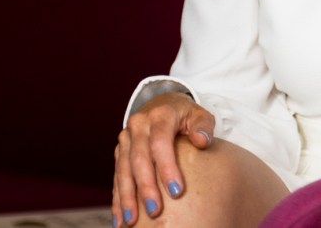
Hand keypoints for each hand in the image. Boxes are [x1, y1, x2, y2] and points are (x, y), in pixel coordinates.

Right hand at [113, 91, 214, 225]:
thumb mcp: (199, 114)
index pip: (160, 143)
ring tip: (132, 220)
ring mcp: (126, 138)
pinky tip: (120, 217)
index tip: (177, 191)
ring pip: (123, 169)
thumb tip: (202, 141)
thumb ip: (203, 125)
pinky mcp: (120, 151)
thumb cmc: (185, 115)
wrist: (163, 104)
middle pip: (139, 159)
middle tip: (155, 210)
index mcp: (160, 115)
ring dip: (127, 196)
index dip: (167, 168)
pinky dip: (118, 198)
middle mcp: (139, 125)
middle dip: (146, 187)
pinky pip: (117, 176)